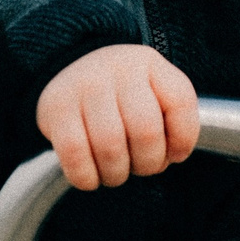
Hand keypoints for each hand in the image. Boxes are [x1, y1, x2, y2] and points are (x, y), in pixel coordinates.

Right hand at [35, 45, 200, 190]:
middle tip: (140, 166)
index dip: (184, 140)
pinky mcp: (55, 108)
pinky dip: (87, 177)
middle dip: (148, 164)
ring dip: (117, 174)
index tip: (174, 153)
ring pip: (110, 147)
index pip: (181, 102)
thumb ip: (172, 116)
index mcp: (148, 63)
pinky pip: (75, 155)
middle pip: (146, 132)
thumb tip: (174, 154)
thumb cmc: (119, 94)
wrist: (66, 68)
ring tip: (115, 172)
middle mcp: (117, 68)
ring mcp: (84, 85)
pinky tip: (91, 176)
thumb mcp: (152, 90)